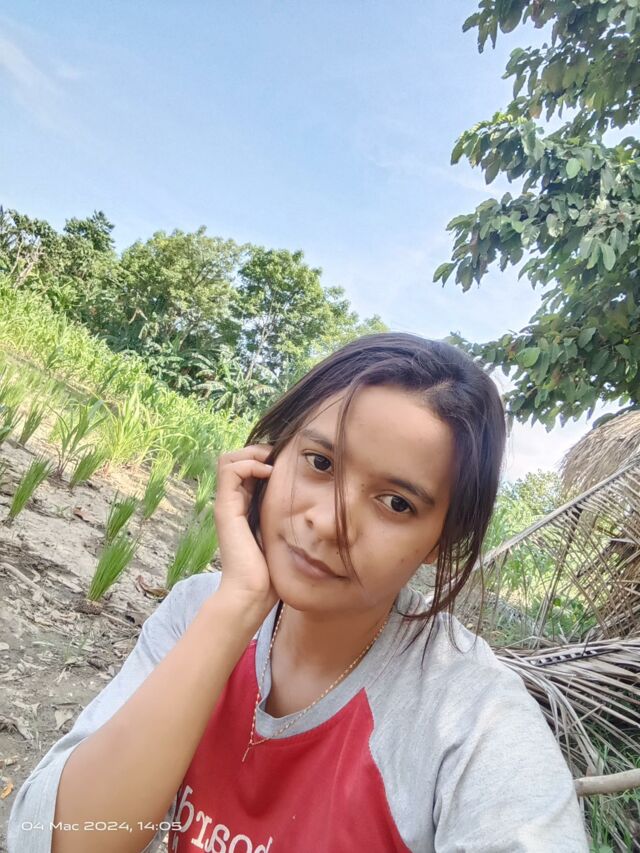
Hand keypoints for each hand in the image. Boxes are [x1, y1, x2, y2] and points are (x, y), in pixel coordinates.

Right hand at [213, 444, 277, 616]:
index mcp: (245, 506)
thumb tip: (314, 509)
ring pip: (229, 459)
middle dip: (258, 451)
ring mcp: (227, 505)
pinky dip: (249, 464)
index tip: (287, 463)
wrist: (252, 593)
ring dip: (253, 454)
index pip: (246, 467)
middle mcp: (232, 503)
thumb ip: (289, 519)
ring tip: (272, 464)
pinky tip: (268, 474)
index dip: (264, 458)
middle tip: (279, 460)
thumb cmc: (271, 571)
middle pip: (235, 458)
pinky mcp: (225, 509)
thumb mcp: (284, 534)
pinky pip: (230, 470)